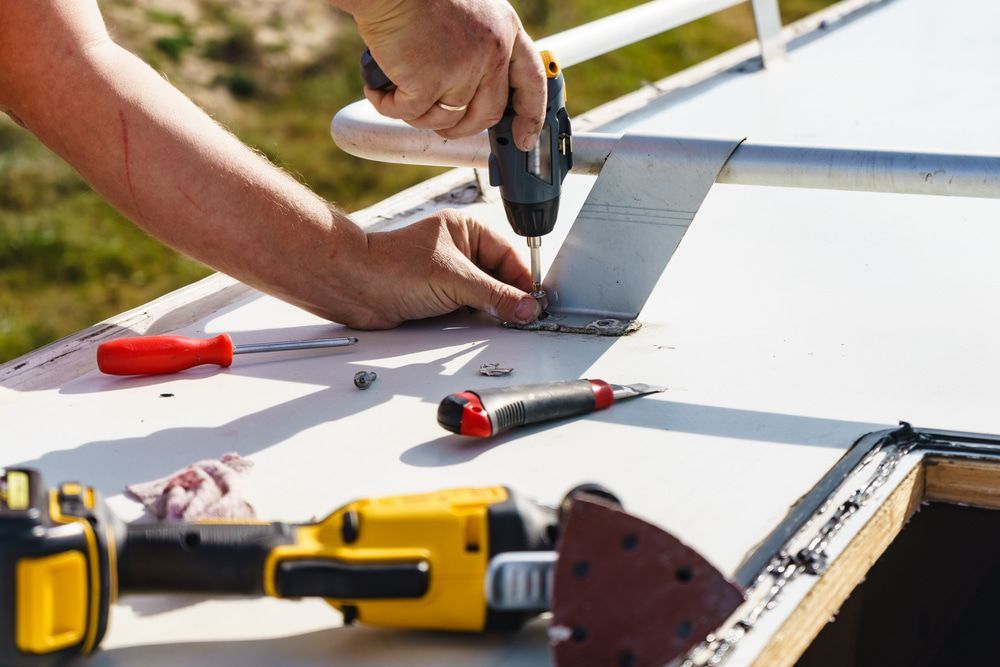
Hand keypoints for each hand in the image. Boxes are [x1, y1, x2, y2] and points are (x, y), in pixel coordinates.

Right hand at [340, 0, 545, 150]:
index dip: (531, 115)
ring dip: (422, 116)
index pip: (532, 82)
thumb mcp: (469, 12)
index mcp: (505, 30)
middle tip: (445, 128)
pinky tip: (379, 91)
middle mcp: (491, 52)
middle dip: (464, 129)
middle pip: (488, 113)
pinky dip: (390, 106)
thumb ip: (480, 46)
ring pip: (447, 119)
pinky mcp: (428, 82)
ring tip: (401, 94)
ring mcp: (462, 70)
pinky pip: (411, 113)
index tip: (524, 139)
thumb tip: (472, 93)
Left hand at [345, 209, 540, 328]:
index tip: (535, 302)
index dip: (524, 280)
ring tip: (503, 321)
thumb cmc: (392, 266)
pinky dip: (475, 318)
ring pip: (483, 295)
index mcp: (467, 230)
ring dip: (491, 310)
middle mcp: (459, 250)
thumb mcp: (455, 280)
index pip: (509, 255)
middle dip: (508, 297)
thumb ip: (495, 295)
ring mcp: (448, 274)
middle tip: (522, 317)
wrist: (353, 287)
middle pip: (499, 277)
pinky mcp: (437, 296)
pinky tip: (481, 325)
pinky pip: (467, 308)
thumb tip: (525, 307)